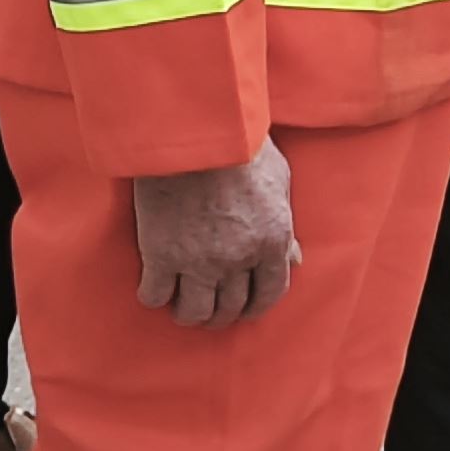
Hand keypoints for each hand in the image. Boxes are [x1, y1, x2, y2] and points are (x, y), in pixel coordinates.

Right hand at [132, 143, 298, 328]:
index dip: (257, 307)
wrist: (196, 135)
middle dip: (222, 315)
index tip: (246, 309)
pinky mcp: (160, 255)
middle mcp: (237, 258)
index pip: (271, 293)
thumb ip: (285, 226)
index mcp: (272, 240)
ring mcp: (197, 260)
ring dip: (189, 314)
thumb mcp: (281, 182)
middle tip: (211, 309)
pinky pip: (154, 295)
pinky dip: (154, 296)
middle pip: (230, 308)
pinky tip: (156, 286)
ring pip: (193, 312)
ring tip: (183, 304)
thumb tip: (295, 259)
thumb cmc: (243, 149)